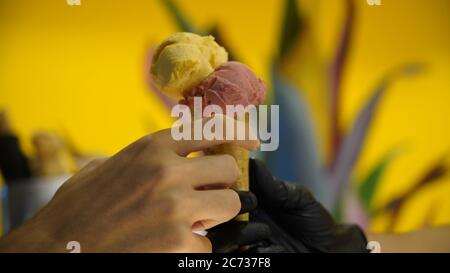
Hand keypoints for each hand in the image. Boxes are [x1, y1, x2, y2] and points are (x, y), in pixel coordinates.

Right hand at [0, 116, 258, 252]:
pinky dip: (196, 246)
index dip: (235, 133)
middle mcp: (168, 171)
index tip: (251, 141)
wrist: (56, 249)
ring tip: (196, 220)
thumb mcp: (104, 168)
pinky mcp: (179, 241)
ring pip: (230, 202)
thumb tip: (162, 156)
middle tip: (212, 193)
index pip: (209, 129)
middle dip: (224, 181)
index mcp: (150, 148)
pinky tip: (173, 246)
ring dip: (217, 213)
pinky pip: (209, 241)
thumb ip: (138, 158)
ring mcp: (176, 206)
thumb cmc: (76, 209)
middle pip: (227, 167)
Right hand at [209, 159, 367, 252]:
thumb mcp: (297, 198)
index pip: (218, 193)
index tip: (230, 183)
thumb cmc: (314, 221)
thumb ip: (275, 185)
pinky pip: (237, 256)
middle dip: (223, 211)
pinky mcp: (250, 258)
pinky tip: (273, 248)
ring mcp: (243, 244)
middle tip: (250, 205)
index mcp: (247, 203)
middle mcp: (240, 223)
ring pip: (218, 241)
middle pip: (211, 218)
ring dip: (237, 234)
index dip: (217, 187)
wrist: (330, 248)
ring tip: (264, 231)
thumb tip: (253, 162)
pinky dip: (254, 251)